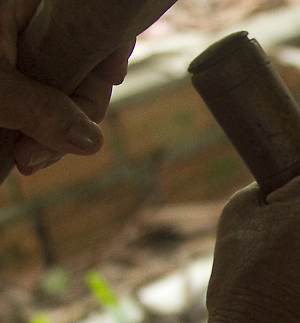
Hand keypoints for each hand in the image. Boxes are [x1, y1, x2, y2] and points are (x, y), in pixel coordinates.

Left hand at [0, 0, 133, 174]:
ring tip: (23, 159)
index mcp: (24, 8)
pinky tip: (21, 151)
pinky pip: (39, 109)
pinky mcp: (12, 88)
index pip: (89, 23)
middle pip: (79, 70)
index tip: (114, 76)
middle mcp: (25, 30)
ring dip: (50, 135)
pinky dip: (35, 133)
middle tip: (37, 154)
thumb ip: (40, 108)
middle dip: (71, 116)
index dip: (110, 48)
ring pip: (59, 97)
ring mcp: (18, 62)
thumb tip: (93, 141)